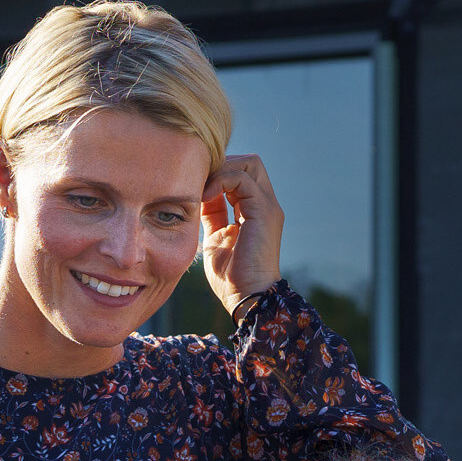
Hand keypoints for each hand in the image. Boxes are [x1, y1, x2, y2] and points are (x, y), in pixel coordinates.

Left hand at [201, 154, 283, 315]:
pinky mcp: (263, 210)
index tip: (195, 187)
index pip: (239, 175)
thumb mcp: (216, 238)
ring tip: (201, 188)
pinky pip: (242, 178)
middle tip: (199, 182)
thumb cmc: (231, 277)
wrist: (247, 297)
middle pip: (248, 163)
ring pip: (249, 163)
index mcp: (254, 210)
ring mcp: (267, 206)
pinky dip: (220, 180)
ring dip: (220, 170)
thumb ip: (212, 216)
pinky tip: (205, 195)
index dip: (216, 174)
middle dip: (221, 165)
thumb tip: (199, 197)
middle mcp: (264, 204)